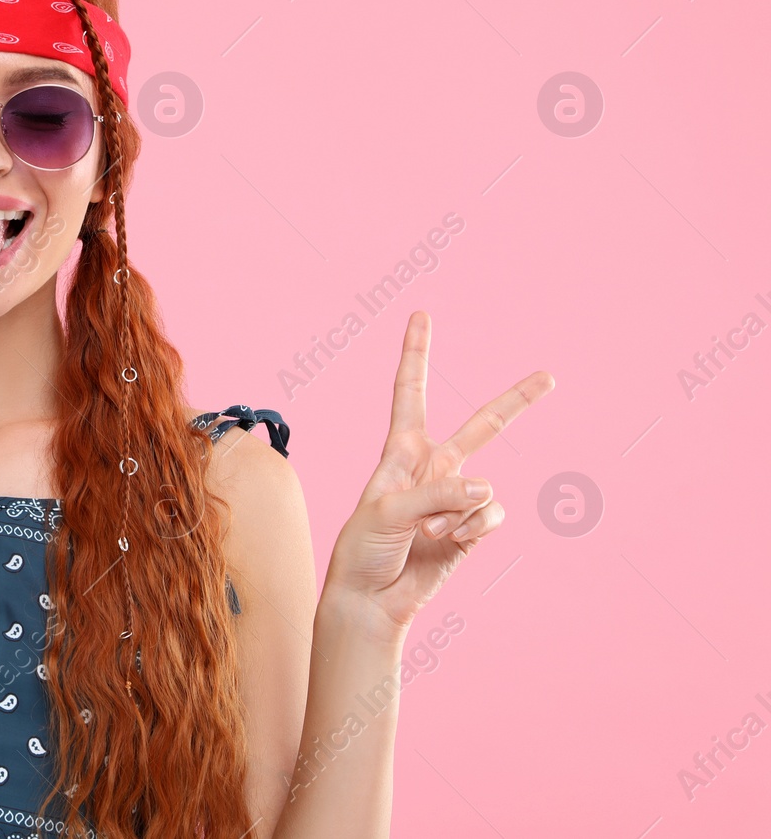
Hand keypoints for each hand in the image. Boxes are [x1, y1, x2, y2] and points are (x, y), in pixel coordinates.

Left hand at [321, 311, 553, 637]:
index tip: (421, 315)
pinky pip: (491, 516)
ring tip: (427, 531)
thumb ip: (437, 494)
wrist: (370, 598)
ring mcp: (458, 499)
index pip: (410, 393)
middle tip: (549, 376)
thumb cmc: (364, 548)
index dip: (416, 354)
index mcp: (401, 451)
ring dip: (458, 511)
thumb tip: (487, 490)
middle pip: (482, 426)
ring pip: (482, 488)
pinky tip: (449, 540)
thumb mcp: (386, 511)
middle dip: (516, 401)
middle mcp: (434, 469)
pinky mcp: (474, 530)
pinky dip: (473, 528)